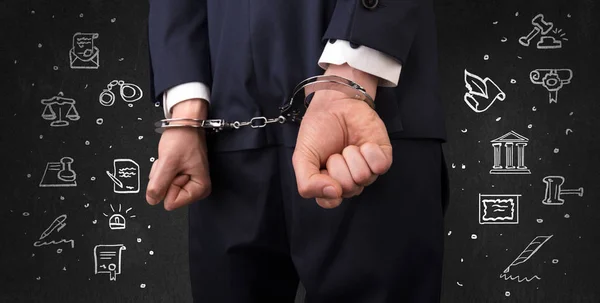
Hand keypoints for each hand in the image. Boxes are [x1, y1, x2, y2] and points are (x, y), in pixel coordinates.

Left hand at [145, 99, 211, 209]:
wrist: (185, 123)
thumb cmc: (183, 137)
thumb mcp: (168, 162)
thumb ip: (159, 185)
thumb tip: (152, 200)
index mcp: (200, 189)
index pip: (172, 202)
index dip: (169, 184)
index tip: (176, 169)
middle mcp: (197, 188)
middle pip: (168, 195)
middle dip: (164, 178)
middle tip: (172, 163)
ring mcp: (188, 182)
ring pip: (164, 187)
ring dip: (162, 172)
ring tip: (172, 159)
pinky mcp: (181, 176)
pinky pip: (164, 180)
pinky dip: (163, 169)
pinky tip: (171, 159)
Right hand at [292, 79, 392, 208]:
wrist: (334, 104)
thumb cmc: (318, 131)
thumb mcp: (302, 157)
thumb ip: (307, 183)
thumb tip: (333, 194)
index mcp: (329, 185)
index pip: (330, 202)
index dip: (325, 186)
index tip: (322, 168)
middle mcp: (350, 182)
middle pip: (348, 189)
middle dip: (338, 165)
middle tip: (334, 152)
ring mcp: (367, 172)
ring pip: (363, 177)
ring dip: (351, 156)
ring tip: (347, 146)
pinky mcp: (382, 158)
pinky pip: (380, 166)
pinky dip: (369, 151)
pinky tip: (363, 143)